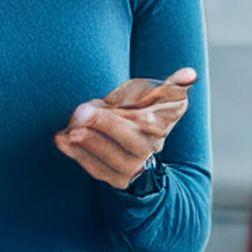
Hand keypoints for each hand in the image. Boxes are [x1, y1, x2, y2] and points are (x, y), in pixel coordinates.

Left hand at [54, 67, 196, 188]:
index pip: (145, 123)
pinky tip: (61, 139)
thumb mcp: (159, 98)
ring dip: (88, 145)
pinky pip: (96, 170)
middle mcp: (149, 148)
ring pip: (111, 160)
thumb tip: (190, 73)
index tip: (100, 103)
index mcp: (160, 126)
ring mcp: (133, 166)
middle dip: (103, 126)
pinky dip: (76, 155)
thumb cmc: (143, 114)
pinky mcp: (117, 178)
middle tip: (80, 113)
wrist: (140, 148)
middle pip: (129, 142)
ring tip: (68, 131)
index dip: (122, 115)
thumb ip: (173, 85)